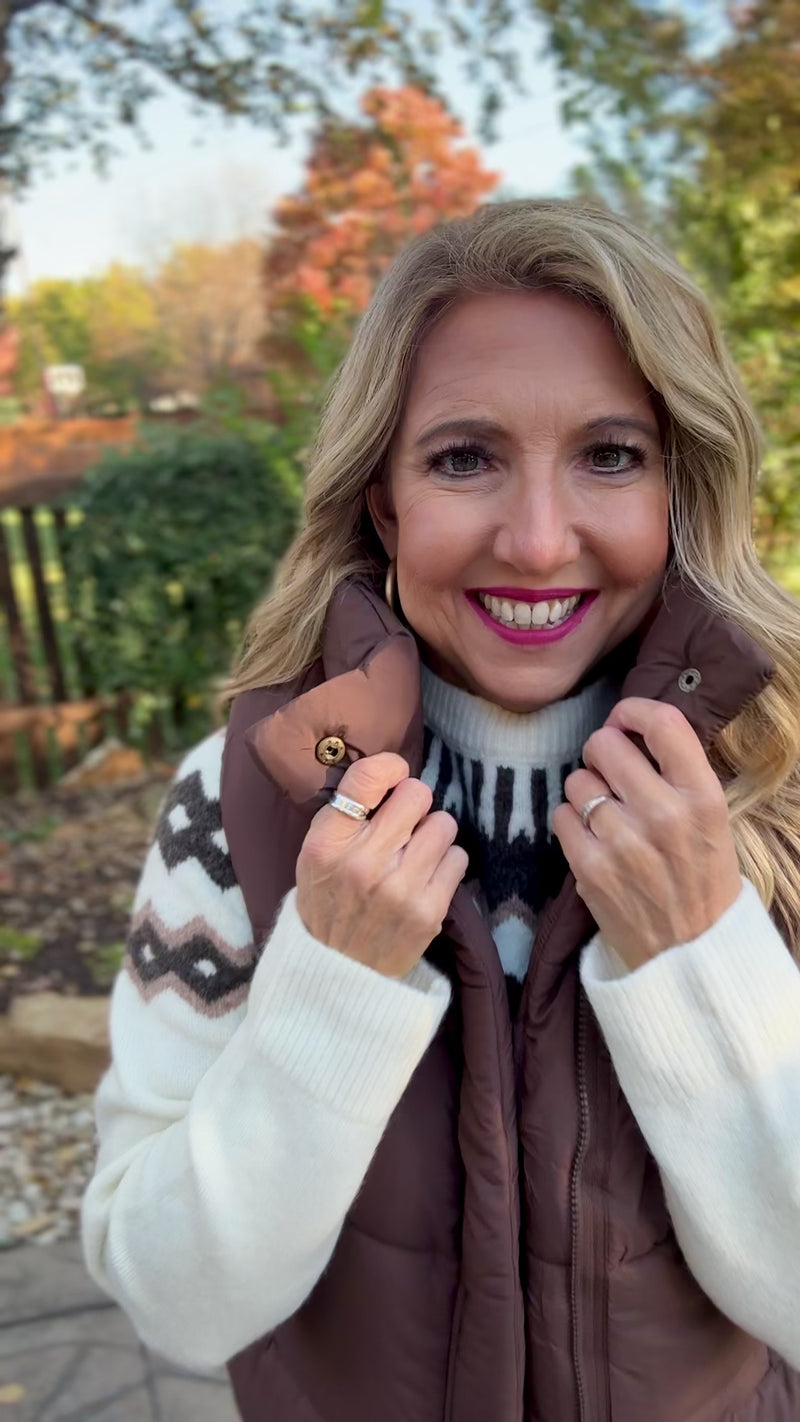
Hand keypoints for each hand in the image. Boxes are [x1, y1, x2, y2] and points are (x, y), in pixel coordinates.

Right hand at [296, 752, 468, 978]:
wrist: (338, 972)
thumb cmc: (328, 901)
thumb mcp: (316, 854)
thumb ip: (346, 814)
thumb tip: (394, 774)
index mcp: (328, 843)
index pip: (368, 777)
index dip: (390, 767)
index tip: (394, 776)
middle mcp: (363, 862)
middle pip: (416, 794)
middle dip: (413, 804)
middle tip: (403, 826)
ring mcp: (399, 889)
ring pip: (443, 824)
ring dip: (432, 835)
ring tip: (414, 854)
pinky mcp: (429, 912)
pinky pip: (458, 858)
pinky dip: (445, 863)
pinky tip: (426, 877)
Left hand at [551, 697, 742, 971]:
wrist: (691, 952)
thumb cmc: (702, 877)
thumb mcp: (711, 819)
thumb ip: (676, 773)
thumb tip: (627, 728)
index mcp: (702, 796)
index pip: (662, 723)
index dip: (633, 711)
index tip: (624, 719)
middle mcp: (664, 814)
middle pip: (605, 744)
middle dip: (603, 752)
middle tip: (612, 772)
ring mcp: (623, 842)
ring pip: (577, 779)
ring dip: (586, 791)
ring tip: (607, 815)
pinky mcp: (590, 868)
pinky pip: (560, 815)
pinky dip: (571, 822)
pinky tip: (593, 838)